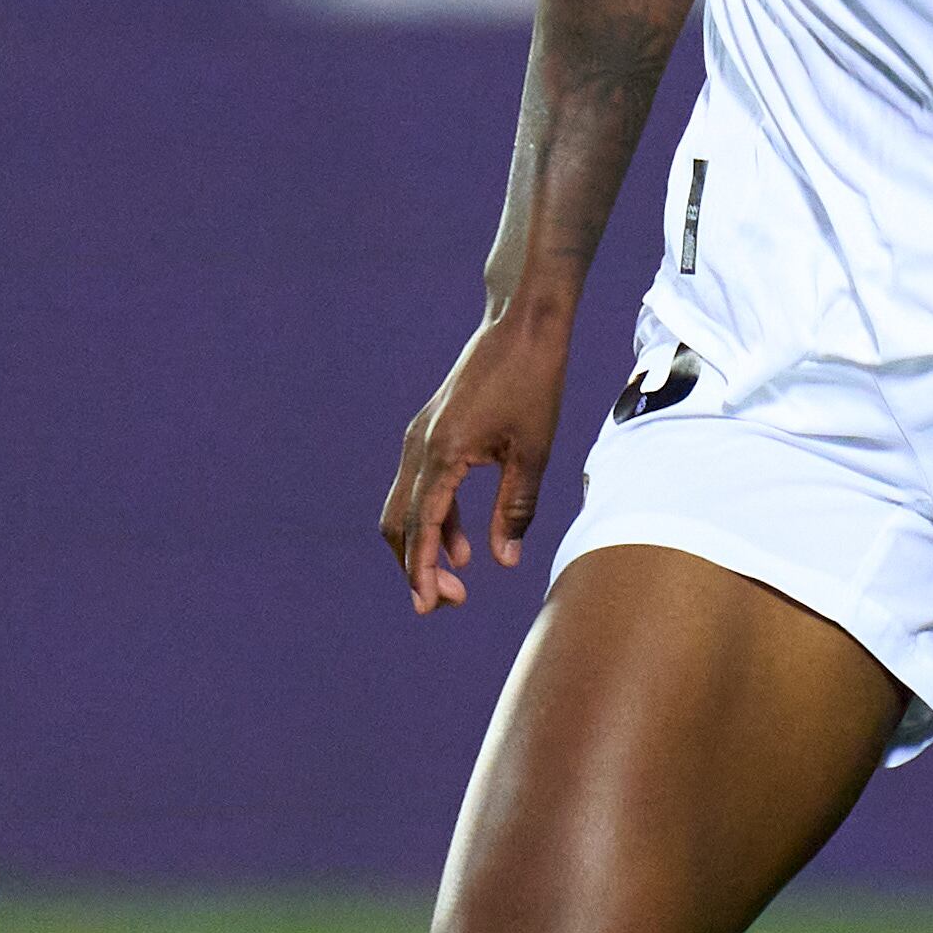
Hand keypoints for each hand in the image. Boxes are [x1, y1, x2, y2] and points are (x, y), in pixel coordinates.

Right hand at [380, 304, 578, 613]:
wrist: (520, 325)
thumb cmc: (533, 382)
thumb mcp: (533, 451)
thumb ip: (516, 508)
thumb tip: (504, 561)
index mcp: (443, 453)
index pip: (421, 527)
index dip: (421, 572)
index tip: (428, 607)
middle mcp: (420, 446)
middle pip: (399, 523)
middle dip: (416, 566)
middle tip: (447, 602)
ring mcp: (420, 436)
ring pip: (405, 506)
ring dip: (424, 545)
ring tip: (457, 580)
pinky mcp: (430, 431)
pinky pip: (419, 485)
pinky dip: (432, 519)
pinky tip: (460, 544)